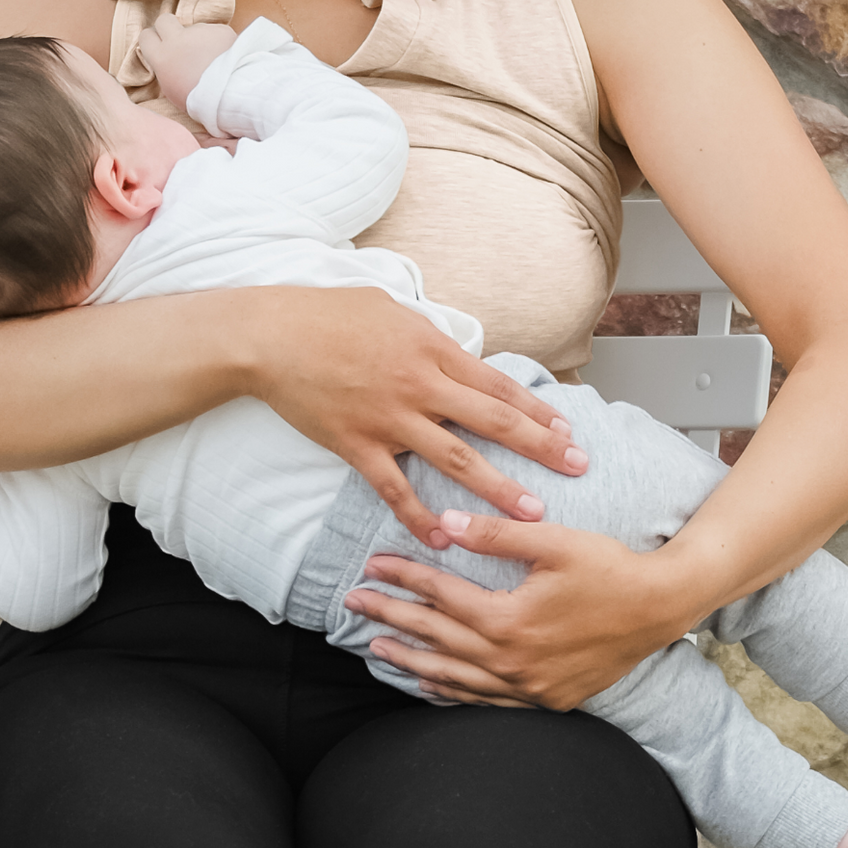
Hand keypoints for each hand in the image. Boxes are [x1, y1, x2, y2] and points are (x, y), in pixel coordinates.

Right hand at [137, 11, 236, 109]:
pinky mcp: (220, 30)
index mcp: (162, 57)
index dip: (153, 39)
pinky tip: (226, 57)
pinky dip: (219, 42)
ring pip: (195, 29)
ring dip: (200, 40)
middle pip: (164, 20)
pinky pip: (216, 33)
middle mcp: (177, 39)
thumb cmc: (200, 101)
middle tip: (180, 41)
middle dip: (169, 27)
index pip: (145, 36)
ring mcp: (199, 31)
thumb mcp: (172, 90)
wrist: (230, 93)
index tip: (160, 45)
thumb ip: (166, 69)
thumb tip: (169, 60)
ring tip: (212, 59)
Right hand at [244, 287, 587, 543]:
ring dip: (497, 489)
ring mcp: (389, 419)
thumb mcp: (392, 309)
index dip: (537, 409)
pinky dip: (419, 515)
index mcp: (432, 349)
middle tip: (577, 468)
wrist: (270, 336)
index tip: (567, 430)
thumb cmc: (329, 314)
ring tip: (532, 513)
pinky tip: (443, 537)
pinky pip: (395, 488)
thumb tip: (458, 352)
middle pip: (492, 422)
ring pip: (456, 460)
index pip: (498, 384)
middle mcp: (419, 386)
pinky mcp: (357, 445)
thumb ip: (430, 337)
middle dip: (540, 447)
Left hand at [340, 510, 694, 707]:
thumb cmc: (610, 568)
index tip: (372, 565)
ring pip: (455, 678)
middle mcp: (512, 662)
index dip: (403, 578)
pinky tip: (432, 686)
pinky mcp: (546, 700)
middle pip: (437, 638)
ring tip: (377, 649)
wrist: (661, 608)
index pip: (441, 597)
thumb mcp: (553, 542)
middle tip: (354, 604)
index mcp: (509, 620)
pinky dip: (453, 693)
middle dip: (391, 619)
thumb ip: (497, 535)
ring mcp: (528, 688)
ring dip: (412, 662)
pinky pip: (486, 702)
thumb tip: (447, 523)